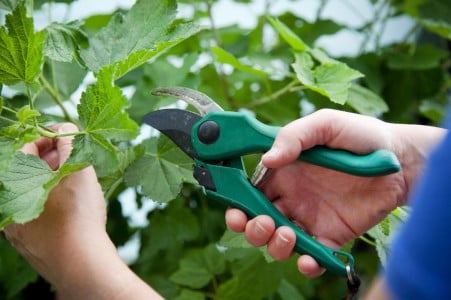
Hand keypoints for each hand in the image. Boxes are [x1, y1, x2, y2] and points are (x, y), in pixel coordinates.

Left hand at [4, 123, 160, 298]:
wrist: (81, 263)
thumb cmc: (79, 214)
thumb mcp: (78, 169)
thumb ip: (69, 142)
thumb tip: (64, 127)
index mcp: (14, 184)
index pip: (26, 148)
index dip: (49, 137)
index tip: (69, 137)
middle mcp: (8, 204)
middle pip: (29, 171)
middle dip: (54, 160)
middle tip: (76, 160)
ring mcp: (16, 226)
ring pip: (34, 193)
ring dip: (54, 182)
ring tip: (78, 184)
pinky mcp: (27, 242)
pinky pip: (38, 213)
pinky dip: (52, 203)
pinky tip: (73, 207)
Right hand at [226, 109, 444, 276]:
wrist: (399, 160)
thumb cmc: (360, 136)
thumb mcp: (326, 124)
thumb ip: (294, 136)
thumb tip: (267, 159)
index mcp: (283, 173)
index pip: (249, 192)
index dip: (237, 203)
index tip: (234, 209)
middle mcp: (291, 198)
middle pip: (258, 220)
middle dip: (251, 229)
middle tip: (262, 223)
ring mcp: (310, 218)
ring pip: (278, 241)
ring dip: (274, 245)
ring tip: (287, 234)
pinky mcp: (331, 236)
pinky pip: (312, 257)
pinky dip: (305, 264)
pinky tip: (307, 259)